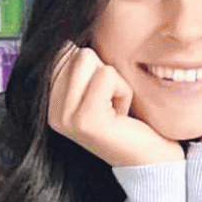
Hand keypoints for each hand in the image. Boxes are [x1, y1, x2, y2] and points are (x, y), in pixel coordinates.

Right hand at [48, 43, 184, 166]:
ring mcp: (66, 118)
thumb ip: (81, 67)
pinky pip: (107, 76)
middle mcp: (53, 113)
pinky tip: (122, 116)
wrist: (150, 161)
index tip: (103, 98)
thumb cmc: (130, 122)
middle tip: (111, 105)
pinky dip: (124, 91)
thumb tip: (68, 40)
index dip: (94, 68)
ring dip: (115, 81)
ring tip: (116, 109)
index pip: (63, 53)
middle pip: (77, 53)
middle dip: (105, 73)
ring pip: (89, 60)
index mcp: (51, 104)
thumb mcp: (100, 89)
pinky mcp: (86, 120)